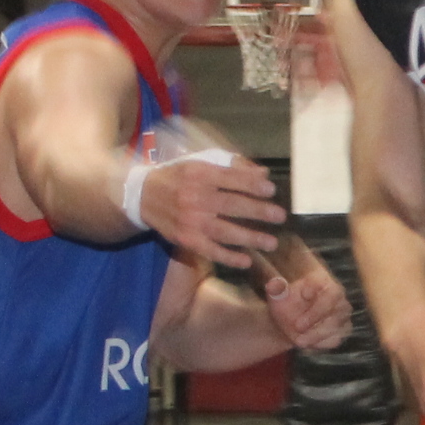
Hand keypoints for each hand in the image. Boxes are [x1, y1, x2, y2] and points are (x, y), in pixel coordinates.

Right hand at [138, 152, 287, 268]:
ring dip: (250, 238)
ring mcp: (190, 221)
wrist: (144, 196)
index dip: (252, 185)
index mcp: (200, 175)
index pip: (231, 179)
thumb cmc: (179, 177)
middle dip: (259, 211)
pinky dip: (229, 257)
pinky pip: (211, 250)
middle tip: (280, 216)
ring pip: (225, 231)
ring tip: (271, 243)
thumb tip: (263, 175)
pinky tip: (246, 260)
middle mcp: (195, 197)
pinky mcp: (186, 239)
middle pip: (232, 205)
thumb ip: (232, 168)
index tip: (271, 190)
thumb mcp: (201, 164)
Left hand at [262, 258, 351, 353]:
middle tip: (297, 326)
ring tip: (298, 340)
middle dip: (314, 316)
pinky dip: (320, 342)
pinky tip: (306, 341)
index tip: (304, 294)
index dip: (314, 287)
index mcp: (321, 281)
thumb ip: (276, 289)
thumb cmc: (288, 304)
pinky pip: (335, 338)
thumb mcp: (278, 295)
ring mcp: (342, 313)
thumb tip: (273, 285)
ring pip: (334, 324)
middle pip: (331, 304)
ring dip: (315, 334)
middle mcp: (337, 295)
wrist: (292, 322)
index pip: (321, 282)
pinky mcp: (344, 329)